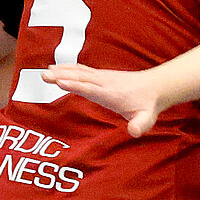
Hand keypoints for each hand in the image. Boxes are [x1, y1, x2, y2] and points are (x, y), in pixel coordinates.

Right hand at [43, 63, 164, 135]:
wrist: (155, 87)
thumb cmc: (148, 105)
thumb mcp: (147, 118)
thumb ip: (140, 125)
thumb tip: (134, 132)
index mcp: (112, 94)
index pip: (91, 89)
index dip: (76, 85)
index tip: (60, 82)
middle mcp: (105, 83)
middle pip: (80, 78)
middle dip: (62, 76)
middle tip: (44, 76)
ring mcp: (102, 77)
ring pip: (79, 72)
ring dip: (61, 71)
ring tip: (44, 72)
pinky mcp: (100, 75)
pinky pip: (81, 70)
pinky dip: (68, 68)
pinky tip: (55, 67)